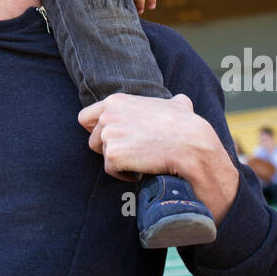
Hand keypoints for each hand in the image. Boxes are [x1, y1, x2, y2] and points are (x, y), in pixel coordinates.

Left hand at [77, 92, 199, 181]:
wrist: (191, 145)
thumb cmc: (186, 125)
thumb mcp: (177, 104)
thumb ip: (169, 102)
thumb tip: (180, 102)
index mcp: (116, 101)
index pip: (86, 118)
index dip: (96, 130)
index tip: (113, 140)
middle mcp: (107, 115)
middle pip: (94, 140)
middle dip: (111, 148)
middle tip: (132, 153)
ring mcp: (108, 135)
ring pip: (104, 155)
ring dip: (119, 161)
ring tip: (140, 160)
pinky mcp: (113, 155)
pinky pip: (112, 170)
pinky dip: (125, 174)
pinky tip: (141, 170)